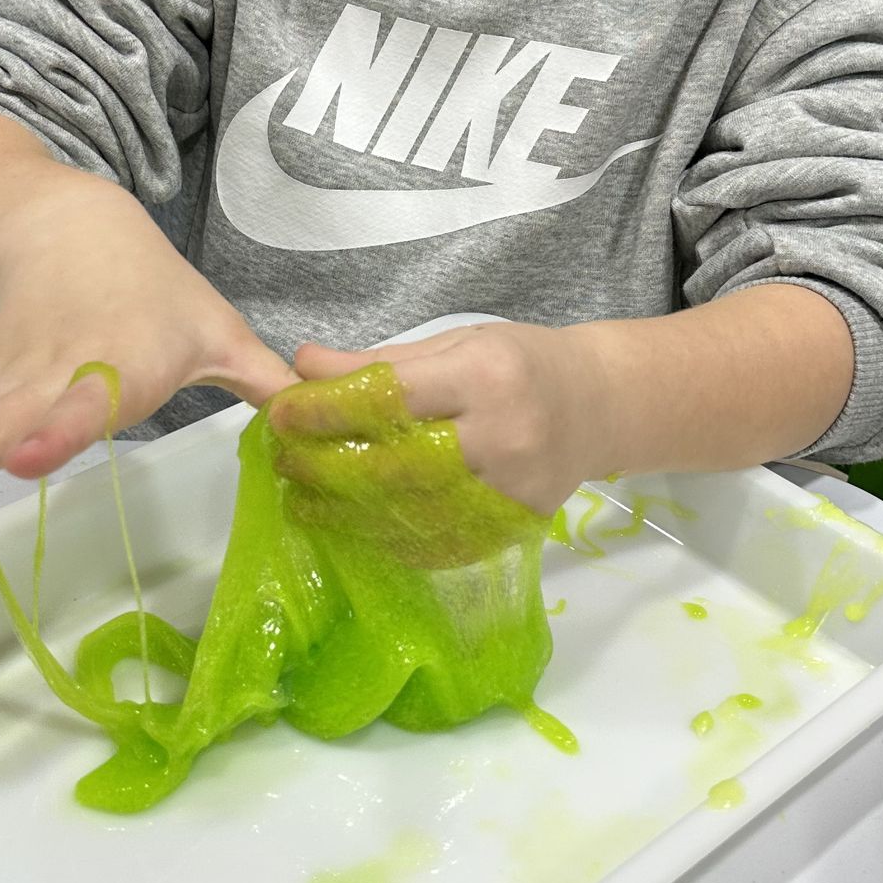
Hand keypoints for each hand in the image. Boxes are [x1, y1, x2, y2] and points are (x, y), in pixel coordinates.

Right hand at [0, 174, 288, 549]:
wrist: (67, 229)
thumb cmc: (154, 292)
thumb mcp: (217, 327)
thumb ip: (265, 380)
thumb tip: (325, 416)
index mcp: (117, 362)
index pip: (85, 400)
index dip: (59, 428)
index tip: (31, 456)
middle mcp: (51, 377)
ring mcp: (6, 389)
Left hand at [283, 321, 613, 515]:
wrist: (600, 405)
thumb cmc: (521, 364)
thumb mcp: (457, 342)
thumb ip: (380, 360)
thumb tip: (303, 366)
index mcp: (484, 377)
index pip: (390, 398)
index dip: (329, 409)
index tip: (282, 412)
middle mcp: (500, 437)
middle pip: (395, 462)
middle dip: (329, 464)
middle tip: (284, 461)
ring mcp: (509, 491)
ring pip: (411, 510)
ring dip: (346, 509)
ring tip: (303, 499)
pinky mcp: (513, 527)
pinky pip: (440, 540)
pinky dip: (389, 535)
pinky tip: (355, 525)